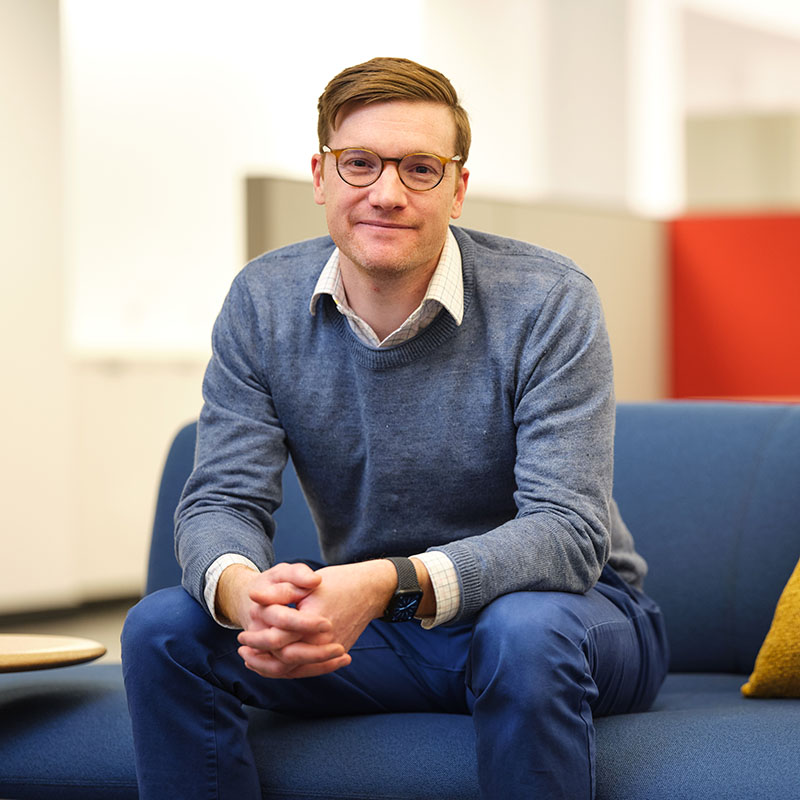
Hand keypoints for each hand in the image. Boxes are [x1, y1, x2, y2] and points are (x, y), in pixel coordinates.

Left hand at [235, 560, 396, 678]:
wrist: (371, 589)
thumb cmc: (339, 582)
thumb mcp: (307, 582)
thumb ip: (279, 592)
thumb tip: (253, 596)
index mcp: (314, 624)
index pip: (277, 639)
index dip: (257, 638)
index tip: (241, 635)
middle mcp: (323, 643)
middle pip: (284, 660)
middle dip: (260, 657)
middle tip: (242, 649)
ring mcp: (331, 651)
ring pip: (295, 670)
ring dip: (271, 668)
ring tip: (252, 661)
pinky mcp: (335, 654)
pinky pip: (308, 669)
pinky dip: (290, 669)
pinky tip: (275, 663)